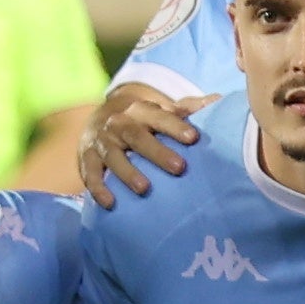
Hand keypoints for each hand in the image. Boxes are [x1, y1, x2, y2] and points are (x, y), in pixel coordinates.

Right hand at [79, 76, 199, 205]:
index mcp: (141, 110)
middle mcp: (119, 123)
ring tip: (144, 189)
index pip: (159, 116)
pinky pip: (90, 174)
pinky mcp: (86, 158)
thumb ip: (188, 108)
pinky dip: (98, 188)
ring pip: (113, 156)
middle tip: (179, 168)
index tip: (194, 138)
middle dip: (157, 152)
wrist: (100, 118)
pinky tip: (110, 203)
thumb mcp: (162, 110)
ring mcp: (102, 142)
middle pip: (137, 136)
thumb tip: (218, 100)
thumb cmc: (144, 120)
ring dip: (127, 173)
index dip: (175, 126)